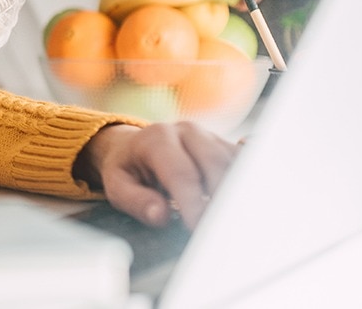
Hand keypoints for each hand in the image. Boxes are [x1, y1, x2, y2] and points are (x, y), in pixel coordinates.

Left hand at [75, 122, 238, 228]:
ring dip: (235, 192)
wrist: (132, 146)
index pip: (181, 172)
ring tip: (233, 221)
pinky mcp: (222, 145)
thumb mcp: (117, 186)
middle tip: (221, 229)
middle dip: (220, 198)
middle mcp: (186, 132)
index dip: (192, 203)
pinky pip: (240, 162)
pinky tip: (243, 204)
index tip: (198, 227)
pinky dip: (244, 184)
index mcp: (157, 139)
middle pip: (214, 163)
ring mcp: (207, 136)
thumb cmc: (126, 169)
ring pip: (232, 162)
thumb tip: (160, 215)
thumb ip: (136, 201)